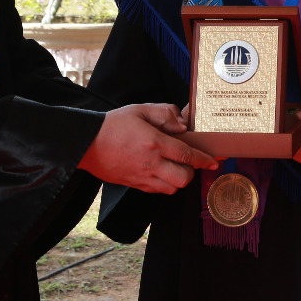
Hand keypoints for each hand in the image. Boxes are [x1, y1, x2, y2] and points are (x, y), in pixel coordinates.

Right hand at [78, 103, 216, 192]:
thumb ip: (164, 113)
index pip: (186, 155)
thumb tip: (182, 125)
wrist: (86, 143)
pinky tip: (160, 172)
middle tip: (187, 161)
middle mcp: (150, 163)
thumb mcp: (140, 109)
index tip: (213, 162)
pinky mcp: (134, 185)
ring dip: (178, 180)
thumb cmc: (113, 124)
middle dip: (191, 171)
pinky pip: (158, 192)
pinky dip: (165, 185)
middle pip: (183, 178)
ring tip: (173, 167)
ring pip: (172, 189)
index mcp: (154, 143)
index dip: (204, 160)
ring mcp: (142, 177)